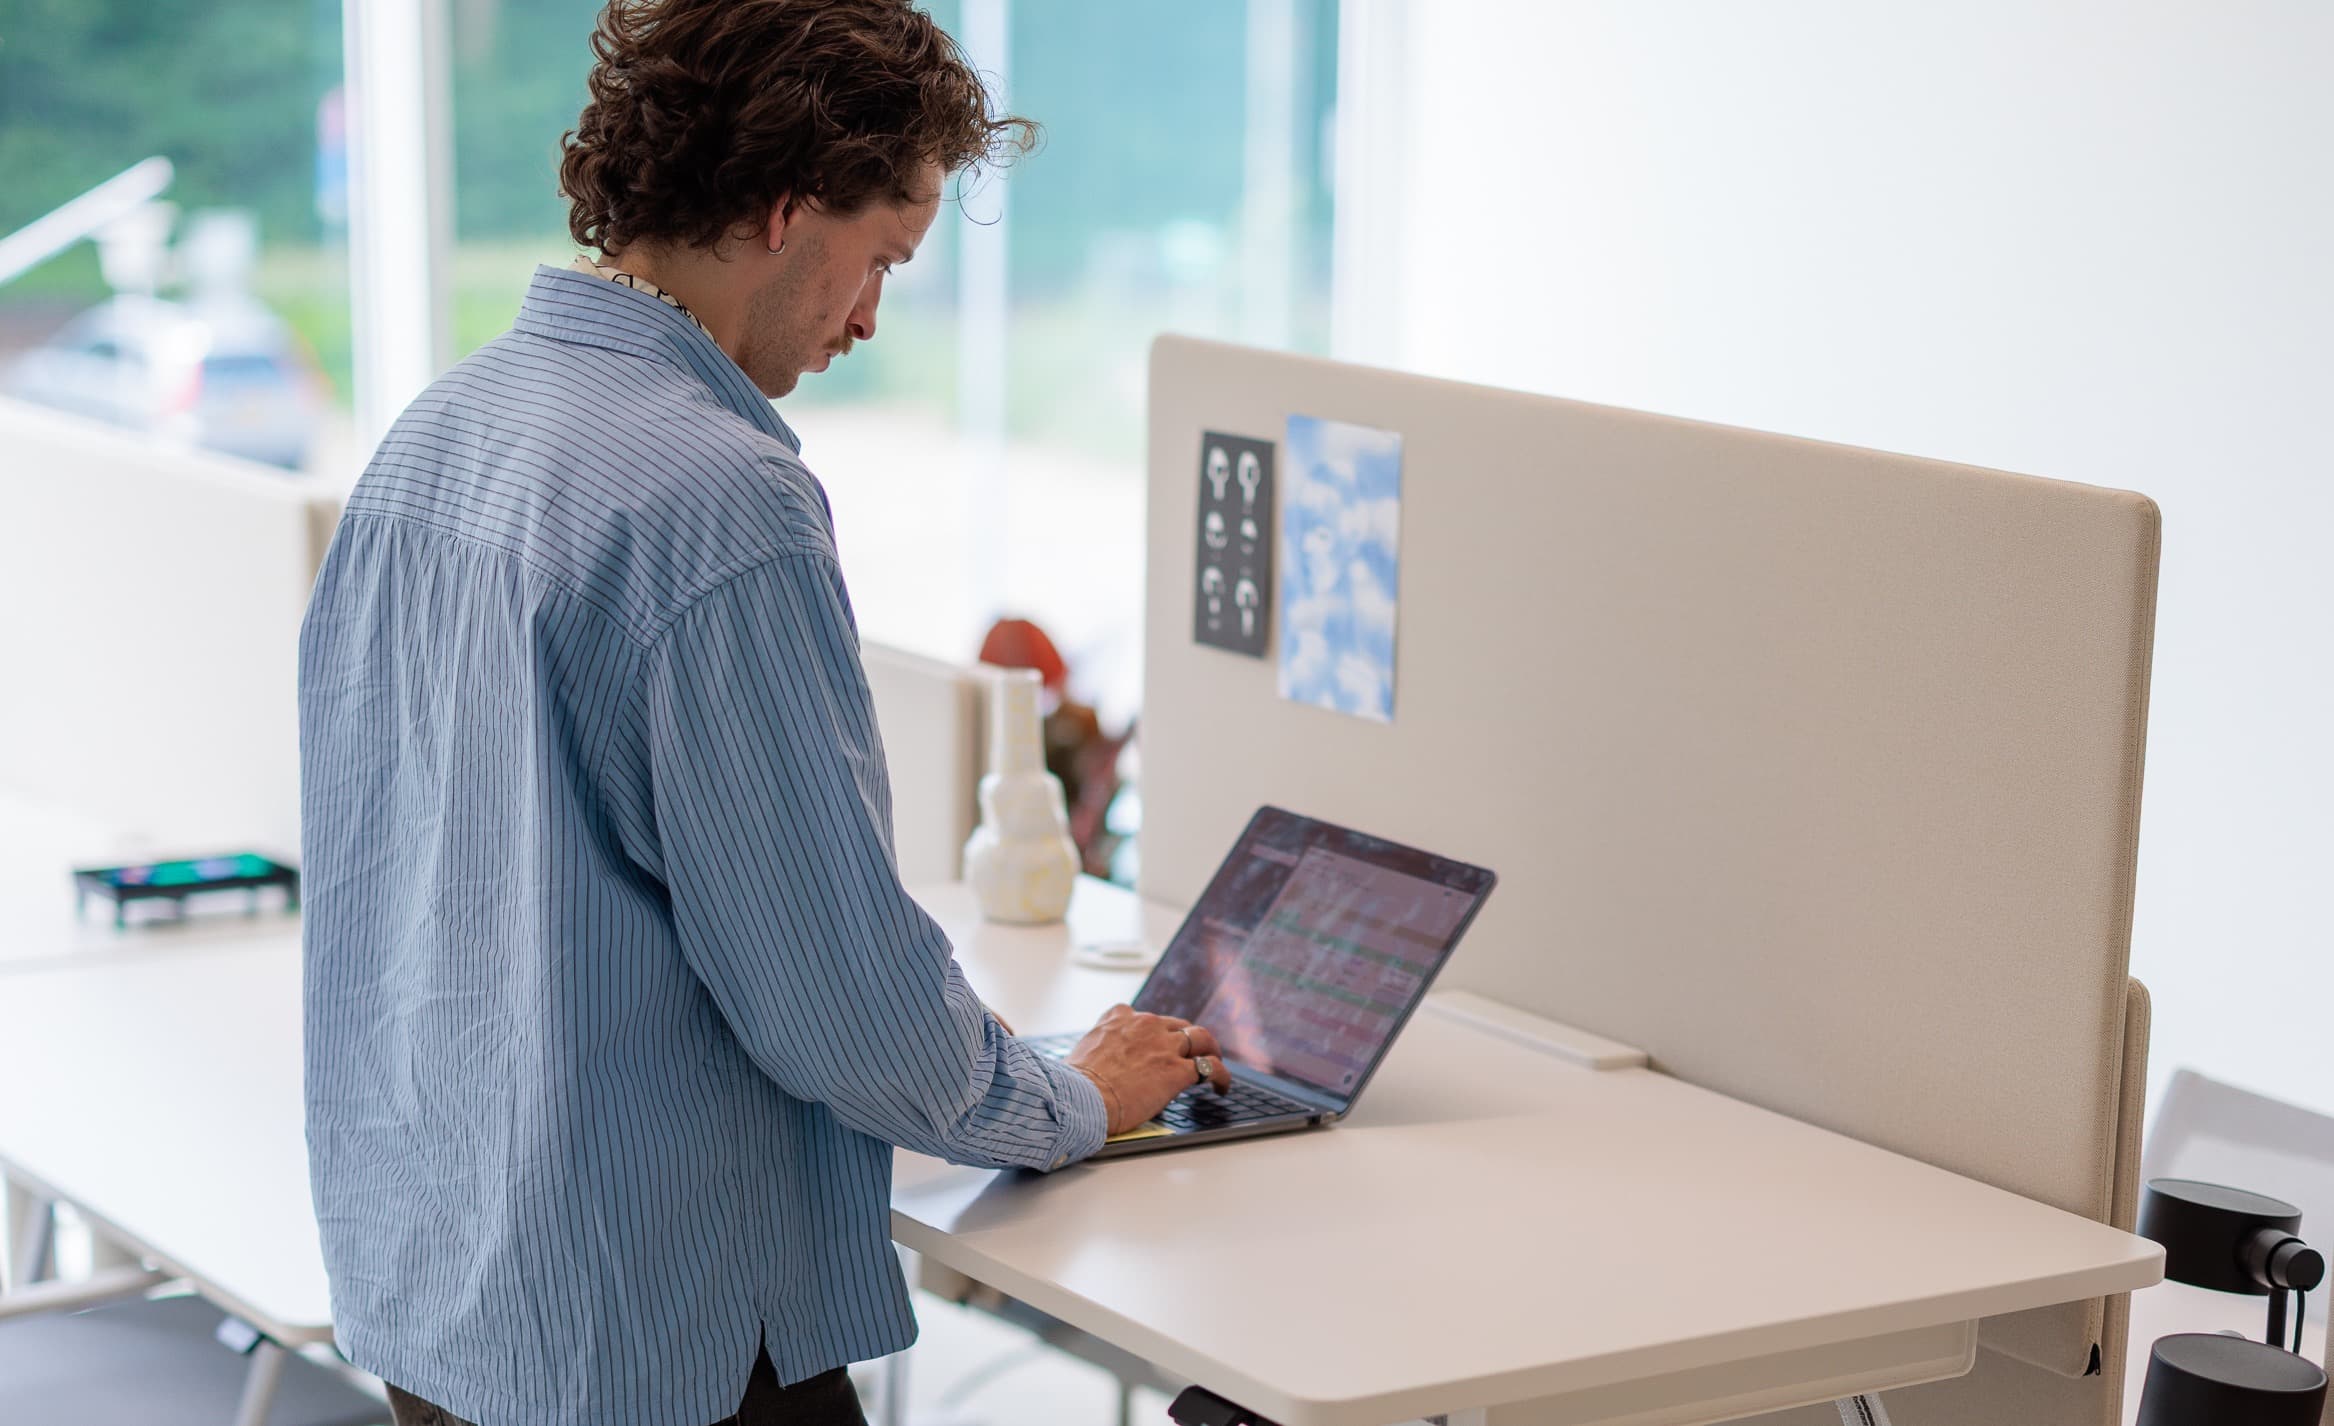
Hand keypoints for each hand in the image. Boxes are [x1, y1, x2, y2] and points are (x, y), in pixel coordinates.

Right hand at [1064, 1004, 1230, 1135]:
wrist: (1080, 1098)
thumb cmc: (1074, 1084)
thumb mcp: (1081, 1052)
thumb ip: (1097, 1050)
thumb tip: (1095, 1067)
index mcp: (1119, 1018)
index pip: (1143, 1016)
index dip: (1153, 1032)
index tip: (1155, 1043)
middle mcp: (1145, 1025)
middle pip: (1177, 1025)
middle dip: (1186, 1039)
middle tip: (1191, 1053)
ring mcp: (1164, 1046)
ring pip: (1201, 1038)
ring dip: (1210, 1050)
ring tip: (1215, 1063)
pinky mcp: (1177, 1070)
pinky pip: (1211, 1068)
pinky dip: (1221, 1077)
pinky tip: (1222, 1087)